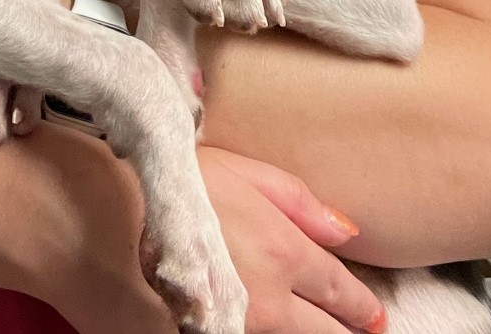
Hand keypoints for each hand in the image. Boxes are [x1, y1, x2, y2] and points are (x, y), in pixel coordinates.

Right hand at [198, 147, 386, 333]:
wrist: (117, 215)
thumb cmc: (181, 184)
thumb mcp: (246, 172)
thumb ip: (301, 203)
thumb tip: (347, 231)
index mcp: (285, 252)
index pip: (340, 291)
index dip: (361, 306)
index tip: (374, 315)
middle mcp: (271, 300)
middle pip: (326, 333)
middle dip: (347, 331)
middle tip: (362, 332)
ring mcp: (241, 327)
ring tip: (318, 328)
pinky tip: (265, 324)